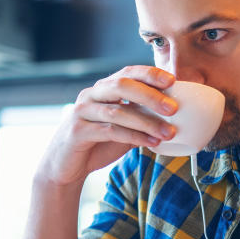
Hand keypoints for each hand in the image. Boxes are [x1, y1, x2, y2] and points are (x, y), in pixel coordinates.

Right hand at [37, 66, 178, 186]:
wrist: (65, 166)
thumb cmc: (97, 144)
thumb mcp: (123, 127)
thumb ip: (140, 118)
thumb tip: (174, 115)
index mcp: (102, 89)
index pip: (128, 72)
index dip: (150, 74)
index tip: (173, 80)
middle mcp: (91, 95)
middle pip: (122, 86)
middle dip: (150, 95)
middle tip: (173, 108)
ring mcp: (82, 112)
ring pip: (118, 111)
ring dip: (147, 122)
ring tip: (169, 132)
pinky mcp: (78, 131)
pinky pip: (110, 131)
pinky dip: (134, 136)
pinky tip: (151, 142)